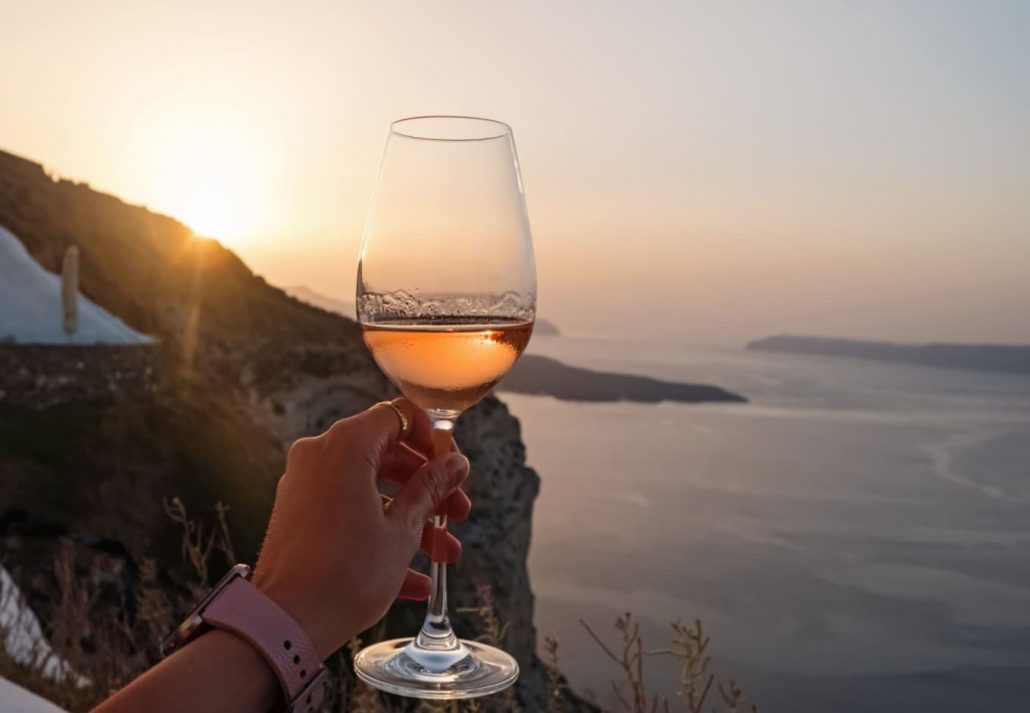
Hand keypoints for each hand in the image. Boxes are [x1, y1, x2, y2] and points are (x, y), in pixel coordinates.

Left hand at [252, 399, 469, 658]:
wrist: (285, 623)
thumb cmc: (346, 574)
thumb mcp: (402, 529)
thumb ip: (430, 489)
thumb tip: (455, 463)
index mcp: (346, 446)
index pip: (399, 416)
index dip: (433, 439)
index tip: (452, 467)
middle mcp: (320, 455)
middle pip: (388, 454)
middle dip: (428, 487)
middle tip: (456, 513)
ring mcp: (305, 485)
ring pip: (371, 489)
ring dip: (411, 519)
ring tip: (443, 554)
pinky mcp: (298, 516)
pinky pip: (348, 513)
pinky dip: (379, 534)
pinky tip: (413, 580)